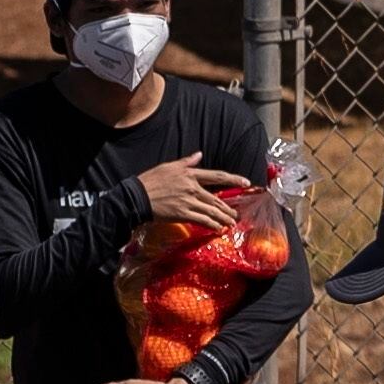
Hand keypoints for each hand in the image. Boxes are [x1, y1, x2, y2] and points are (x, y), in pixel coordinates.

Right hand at [133, 155, 249, 230]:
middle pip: (216, 198)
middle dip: (228, 208)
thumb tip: (199, 155)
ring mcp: (188, 202)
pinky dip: (213, 225)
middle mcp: (192, 188)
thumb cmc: (150, 181)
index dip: (233, 179)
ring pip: (212, 210)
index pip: (217, 176)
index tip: (246, 182)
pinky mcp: (183, 214)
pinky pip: (203, 220)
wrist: (136, 197)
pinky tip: (219, 229)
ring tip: (231, 223)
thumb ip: (186, 162)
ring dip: (223, 218)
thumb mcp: (168, 166)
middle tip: (236, 215)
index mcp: (190, 174)